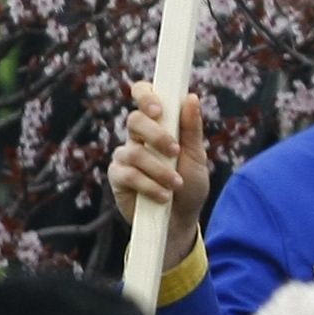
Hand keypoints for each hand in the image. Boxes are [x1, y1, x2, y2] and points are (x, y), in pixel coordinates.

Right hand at [113, 83, 211, 262]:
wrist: (181, 219)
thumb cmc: (189, 184)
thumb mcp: (196, 157)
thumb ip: (191, 129)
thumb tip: (191, 97)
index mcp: (158, 125)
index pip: (143, 97)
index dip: (146, 95)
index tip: (159, 109)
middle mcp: (137, 137)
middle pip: (135, 120)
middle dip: (156, 135)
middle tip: (175, 151)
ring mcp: (125, 156)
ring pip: (134, 151)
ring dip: (159, 169)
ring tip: (176, 184)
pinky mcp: (117, 177)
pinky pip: (128, 174)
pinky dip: (149, 185)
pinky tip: (162, 196)